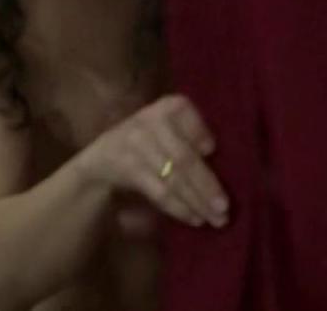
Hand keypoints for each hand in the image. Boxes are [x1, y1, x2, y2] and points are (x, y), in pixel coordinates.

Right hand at [76, 93, 228, 227]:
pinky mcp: (128, 168)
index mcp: (165, 106)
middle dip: (207, 185)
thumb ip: (191, 138)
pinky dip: (179, 208)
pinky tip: (194, 219)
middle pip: (184, 157)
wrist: (101, 158)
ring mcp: (136, 144)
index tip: (213, 151)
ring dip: (197, 202)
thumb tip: (225, 163)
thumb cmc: (148, 143)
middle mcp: (149, 120)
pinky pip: (159, 192)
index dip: (201, 132)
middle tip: (226, 208)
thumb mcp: (168, 130)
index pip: (186, 113)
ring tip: (216, 220)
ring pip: (173, 178)